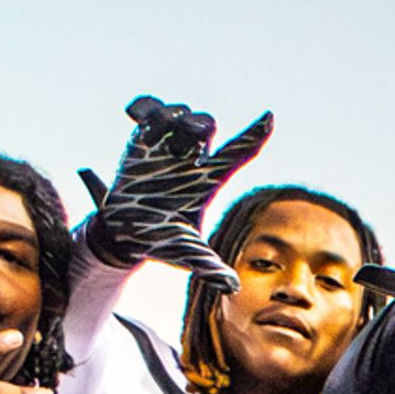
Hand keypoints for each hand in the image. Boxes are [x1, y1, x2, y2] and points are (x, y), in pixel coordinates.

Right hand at [74, 95, 274, 280]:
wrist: (124, 234)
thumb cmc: (161, 242)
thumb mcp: (186, 254)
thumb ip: (209, 266)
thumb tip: (234, 287)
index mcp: (207, 180)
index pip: (238, 152)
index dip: (254, 135)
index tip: (270, 116)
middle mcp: (190, 159)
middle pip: (206, 126)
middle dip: (200, 124)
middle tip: (190, 138)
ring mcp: (166, 147)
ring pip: (180, 114)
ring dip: (172, 117)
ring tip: (156, 134)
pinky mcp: (141, 141)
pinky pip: (149, 110)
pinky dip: (144, 106)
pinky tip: (135, 117)